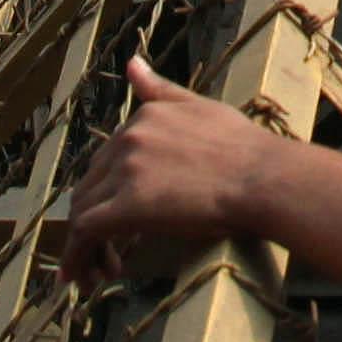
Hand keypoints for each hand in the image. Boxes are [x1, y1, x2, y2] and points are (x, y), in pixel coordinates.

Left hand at [56, 55, 292, 282]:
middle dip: (93, 222)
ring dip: (83, 245)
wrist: (263, 178)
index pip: (106, 161)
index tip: (119, 223)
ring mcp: (125, 171)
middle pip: (90, 186)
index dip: (108, 195)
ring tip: (96, 273)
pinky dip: (78, 255)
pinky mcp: (127, 205)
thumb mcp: (201, 107)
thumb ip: (161, 91)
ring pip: (82, 210)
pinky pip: (85, 232)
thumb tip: (132, 63)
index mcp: (143, 118)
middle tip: (108, 255)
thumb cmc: (245, 149)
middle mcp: (127, 138)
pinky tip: (89, 278)